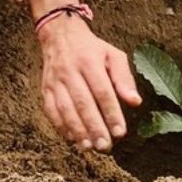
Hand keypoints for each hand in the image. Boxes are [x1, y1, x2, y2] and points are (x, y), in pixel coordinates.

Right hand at [37, 14, 140, 150]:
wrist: (59, 35)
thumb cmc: (91, 49)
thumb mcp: (112, 55)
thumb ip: (124, 78)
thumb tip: (135, 102)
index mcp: (89, 61)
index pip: (102, 91)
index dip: (111, 113)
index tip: (120, 132)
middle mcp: (70, 71)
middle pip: (82, 103)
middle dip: (94, 127)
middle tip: (105, 146)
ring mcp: (55, 81)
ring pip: (65, 109)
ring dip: (77, 130)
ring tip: (89, 146)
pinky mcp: (45, 89)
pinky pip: (50, 111)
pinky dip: (61, 126)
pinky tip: (72, 139)